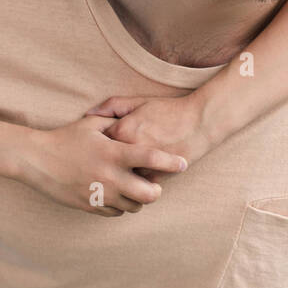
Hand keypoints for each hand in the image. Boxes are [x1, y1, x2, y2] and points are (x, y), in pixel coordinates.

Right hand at [17, 115, 187, 217]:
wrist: (37, 161)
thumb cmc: (65, 139)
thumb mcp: (91, 125)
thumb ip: (115, 123)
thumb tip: (134, 119)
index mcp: (113, 153)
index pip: (151, 158)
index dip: (171, 162)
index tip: (183, 163)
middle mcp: (110, 177)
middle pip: (149, 194)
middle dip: (157, 190)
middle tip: (155, 184)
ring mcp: (100, 194)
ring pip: (134, 206)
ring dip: (138, 199)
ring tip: (134, 188)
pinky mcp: (90, 206)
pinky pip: (116, 212)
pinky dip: (121, 205)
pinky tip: (116, 194)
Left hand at [84, 94, 212, 183]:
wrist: (200, 123)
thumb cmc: (168, 110)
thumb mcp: (139, 102)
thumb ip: (111, 106)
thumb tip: (88, 114)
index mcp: (122, 130)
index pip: (96, 142)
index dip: (96, 143)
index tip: (96, 144)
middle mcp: (129, 150)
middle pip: (105, 163)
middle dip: (102, 163)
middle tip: (100, 162)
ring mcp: (142, 166)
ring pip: (119, 178)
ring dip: (116, 176)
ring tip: (113, 172)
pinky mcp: (155, 178)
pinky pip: (136, 186)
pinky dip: (133, 182)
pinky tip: (133, 176)